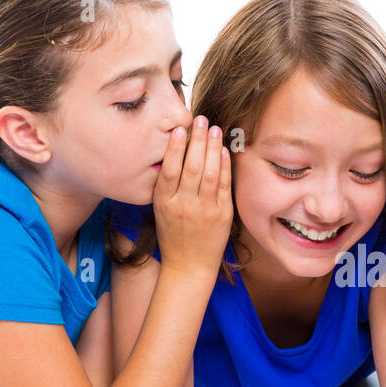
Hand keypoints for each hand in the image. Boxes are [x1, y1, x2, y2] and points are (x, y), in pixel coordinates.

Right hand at [152, 115, 233, 269]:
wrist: (189, 267)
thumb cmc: (173, 236)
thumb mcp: (161, 211)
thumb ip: (166, 186)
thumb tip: (174, 153)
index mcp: (165, 203)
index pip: (169, 170)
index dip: (175, 147)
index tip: (179, 128)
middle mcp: (184, 206)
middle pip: (191, 167)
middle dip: (197, 140)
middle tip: (200, 119)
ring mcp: (205, 211)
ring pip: (209, 173)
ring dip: (212, 148)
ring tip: (213, 129)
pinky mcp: (223, 215)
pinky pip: (224, 186)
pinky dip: (224, 166)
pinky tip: (223, 150)